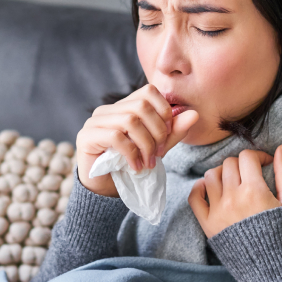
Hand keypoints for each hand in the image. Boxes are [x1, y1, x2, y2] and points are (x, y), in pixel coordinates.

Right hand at [77, 84, 198, 196]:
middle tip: (159, 154)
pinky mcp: (86, 136)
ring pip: (130, 121)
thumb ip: (173, 131)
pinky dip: (131, 153)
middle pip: (141, 106)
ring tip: (148, 163)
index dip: (164, 111)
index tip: (167, 135)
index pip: (149, 91)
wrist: (105, 189)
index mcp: (125, 106)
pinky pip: (115, 136)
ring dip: (146, 145)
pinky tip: (135, 167)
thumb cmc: (131, 164)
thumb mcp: (157, 147)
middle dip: (157, 132)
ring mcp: (94, 121)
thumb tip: (195, 114)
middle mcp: (108, 109)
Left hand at [188, 145, 281, 237]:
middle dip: (241, 164)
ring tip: (232, 181)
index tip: (265, 164)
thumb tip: (281, 148)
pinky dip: (199, 188)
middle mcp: (232, 198)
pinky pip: (194, 198)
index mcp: (254, 190)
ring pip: (210, 176)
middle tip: (250, 174)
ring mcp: (217, 211)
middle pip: (228, 164)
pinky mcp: (207, 224)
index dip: (258, 156)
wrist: (270, 270)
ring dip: (221, 172)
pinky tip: (209, 188)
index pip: (247, 157)